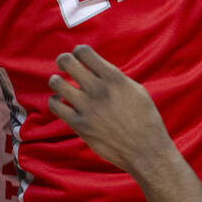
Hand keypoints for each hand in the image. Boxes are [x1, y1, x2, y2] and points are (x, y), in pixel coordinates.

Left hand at [48, 45, 174, 175]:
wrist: (145, 150)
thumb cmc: (144, 119)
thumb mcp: (136, 90)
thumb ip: (115, 77)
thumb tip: (98, 69)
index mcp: (114, 78)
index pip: (84, 52)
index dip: (79, 51)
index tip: (80, 58)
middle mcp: (98, 90)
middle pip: (67, 62)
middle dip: (63, 60)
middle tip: (65, 65)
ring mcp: (87, 107)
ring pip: (56, 83)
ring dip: (56, 81)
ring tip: (61, 84)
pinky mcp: (79, 125)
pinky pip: (55, 106)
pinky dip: (55, 101)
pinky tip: (62, 102)